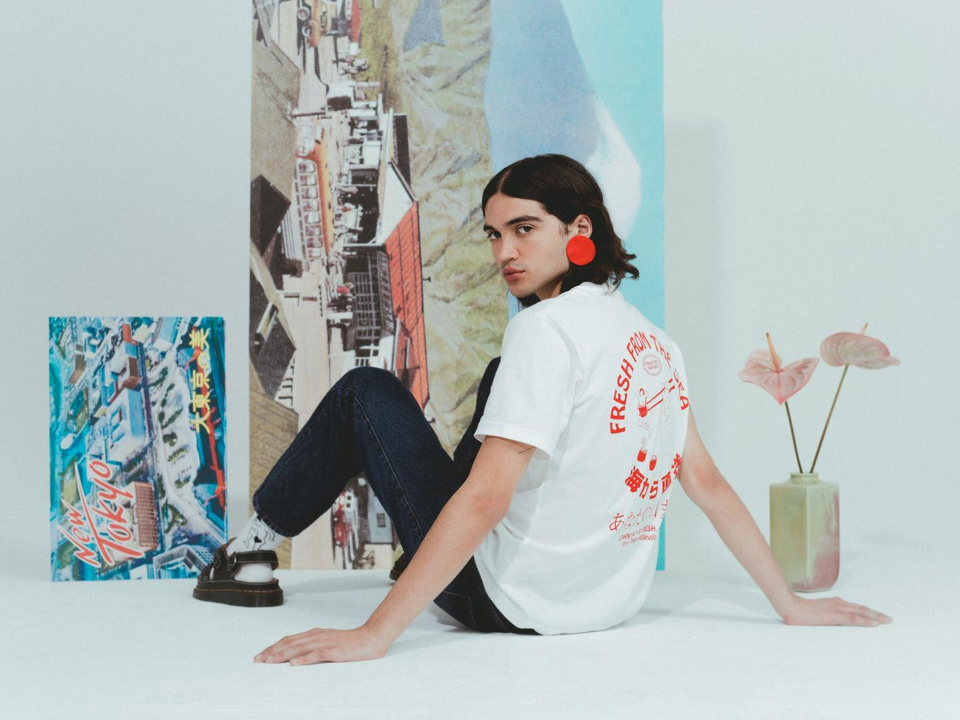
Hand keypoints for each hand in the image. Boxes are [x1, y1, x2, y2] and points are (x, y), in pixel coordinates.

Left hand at [254, 626, 389, 664]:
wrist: (371, 638)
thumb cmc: (350, 643)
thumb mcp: (328, 642)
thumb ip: (314, 647)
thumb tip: (296, 656)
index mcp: (315, 634)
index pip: (289, 639)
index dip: (274, 646)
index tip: (261, 655)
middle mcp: (317, 635)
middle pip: (289, 643)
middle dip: (272, 651)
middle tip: (258, 660)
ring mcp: (325, 642)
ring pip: (299, 648)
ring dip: (282, 655)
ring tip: (269, 661)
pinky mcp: (334, 650)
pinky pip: (316, 655)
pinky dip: (303, 659)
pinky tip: (294, 664)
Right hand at [783, 596, 892, 626]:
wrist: (791, 607)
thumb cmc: (800, 611)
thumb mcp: (816, 613)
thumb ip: (826, 615)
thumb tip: (830, 621)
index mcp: (835, 602)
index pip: (855, 608)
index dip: (867, 612)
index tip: (877, 617)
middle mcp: (839, 603)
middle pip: (862, 608)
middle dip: (876, 614)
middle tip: (889, 619)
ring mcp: (837, 608)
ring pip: (861, 612)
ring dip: (875, 616)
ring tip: (886, 621)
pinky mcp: (835, 615)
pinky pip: (854, 618)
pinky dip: (865, 620)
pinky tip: (874, 624)